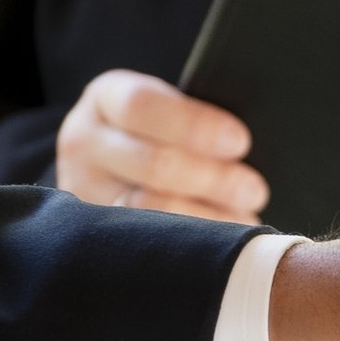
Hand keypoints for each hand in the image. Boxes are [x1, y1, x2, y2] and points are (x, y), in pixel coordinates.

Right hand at [57, 70, 269, 224]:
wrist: (110, 164)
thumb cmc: (158, 130)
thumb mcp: (165, 108)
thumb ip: (192, 119)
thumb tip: (242, 144)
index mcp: (106, 97)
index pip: (143, 107)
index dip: (193, 125)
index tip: (239, 141)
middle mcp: (85, 143)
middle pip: (152, 163)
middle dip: (212, 178)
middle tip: (254, 189)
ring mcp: (86, 192)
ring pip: (150, 210)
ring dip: (208, 216)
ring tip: (245, 215)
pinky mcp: (97, 233)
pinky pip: (150, 243)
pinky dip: (195, 242)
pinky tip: (224, 240)